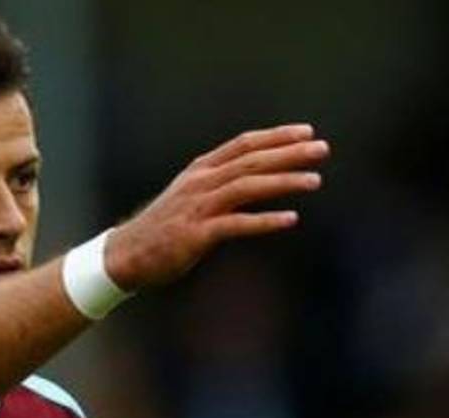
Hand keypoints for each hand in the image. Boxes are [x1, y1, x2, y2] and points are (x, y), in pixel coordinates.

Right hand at [104, 123, 328, 289]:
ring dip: (283, 182)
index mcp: (200, 170)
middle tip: (322, 149)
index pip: (243, 144)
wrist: (126, 254)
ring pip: (247, 187)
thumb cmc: (162, 227)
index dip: (276, 136)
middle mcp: (200, 183)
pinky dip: (265, 220)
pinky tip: (290, 219)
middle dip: (289, 153)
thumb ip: (217, 183)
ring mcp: (198, 207)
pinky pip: (236, 224)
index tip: (306, 131)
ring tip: (315, 181)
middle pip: (251, 161)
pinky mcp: (197, 234)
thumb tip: (250, 176)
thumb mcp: (188, 195)